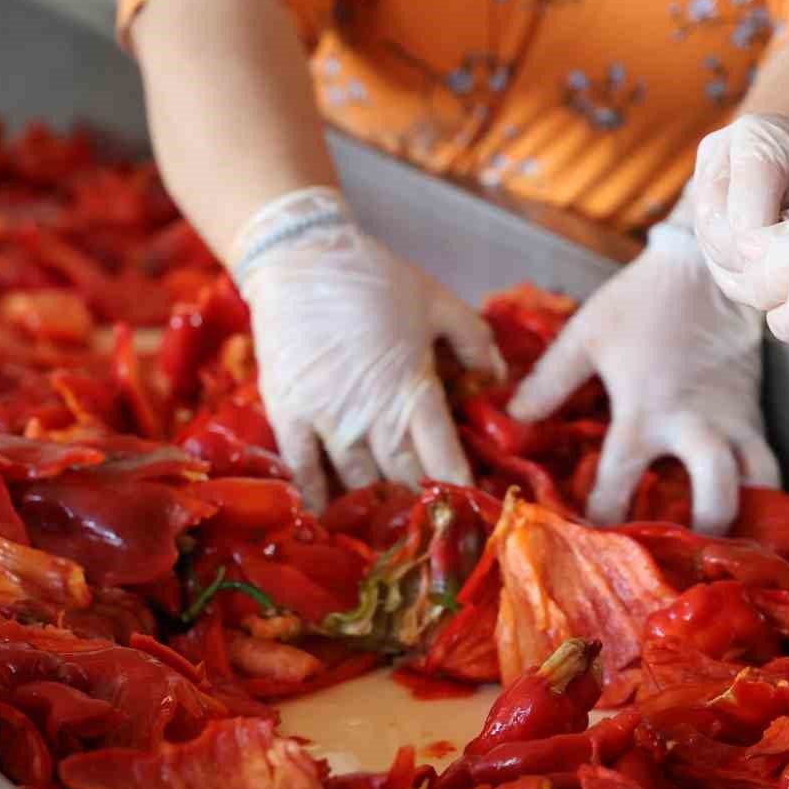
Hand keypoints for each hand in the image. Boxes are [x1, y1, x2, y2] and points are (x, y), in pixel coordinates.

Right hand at [232, 187, 503, 509]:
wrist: (301, 258)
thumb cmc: (373, 277)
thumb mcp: (437, 300)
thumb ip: (474, 339)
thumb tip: (499, 376)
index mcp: (414, 390)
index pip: (444, 458)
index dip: (460, 489)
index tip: (474, 512)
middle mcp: (373, 415)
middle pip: (403, 478)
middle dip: (422, 505)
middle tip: (435, 529)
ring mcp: (328, 420)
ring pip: (358, 482)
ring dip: (376, 509)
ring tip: (389, 529)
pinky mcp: (289, 416)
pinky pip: (305, 470)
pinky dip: (320, 498)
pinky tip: (331, 518)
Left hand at [508, 223, 776, 534]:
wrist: (709, 268)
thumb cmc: (642, 303)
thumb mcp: (585, 337)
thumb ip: (549, 382)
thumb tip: (512, 418)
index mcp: (644, 414)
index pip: (620, 484)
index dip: (603, 519)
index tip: (587, 545)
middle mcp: (695, 429)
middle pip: (714, 498)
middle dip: (701, 534)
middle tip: (679, 561)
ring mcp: (734, 425)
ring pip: (759, 487)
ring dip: (745, 520)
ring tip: (725, 550)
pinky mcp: (756, 416)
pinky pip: (768, 466)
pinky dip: (761, 495)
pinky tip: (747, 517)